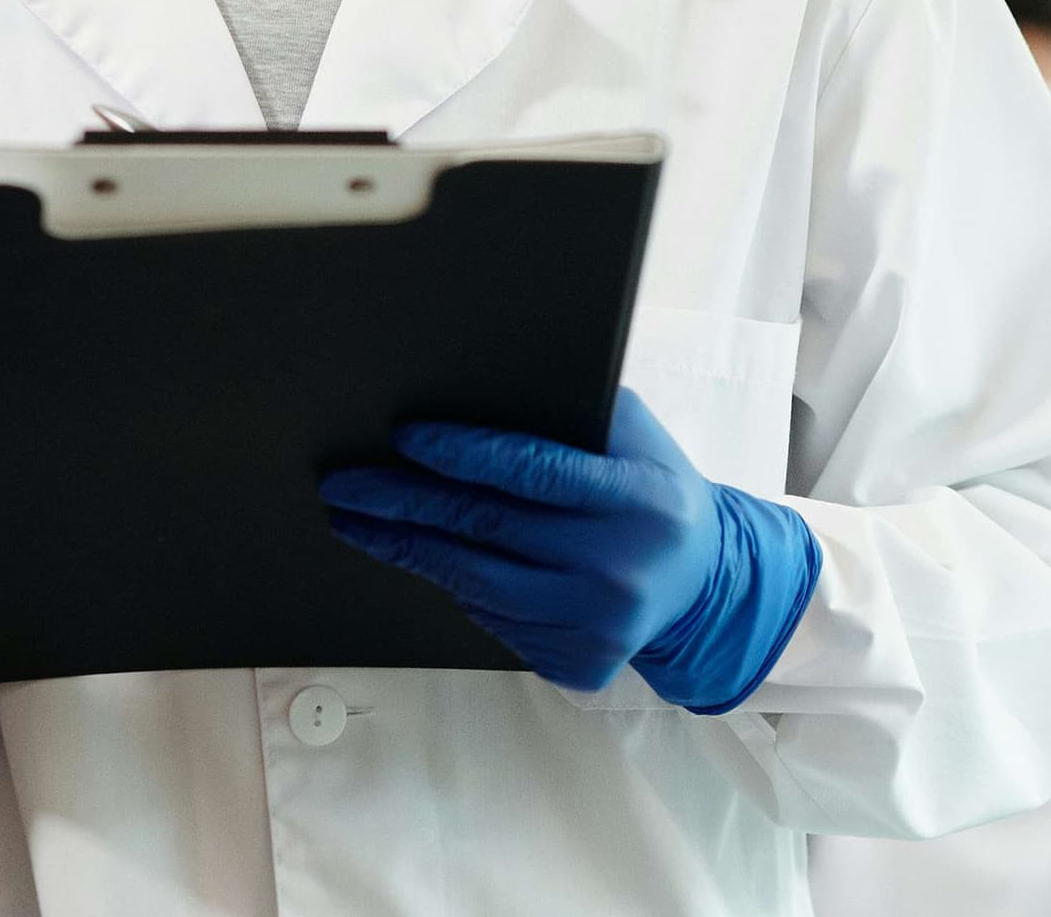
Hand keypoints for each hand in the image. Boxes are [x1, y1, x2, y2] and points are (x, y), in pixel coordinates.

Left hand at [320, 387, 820, 711]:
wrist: (705, 583)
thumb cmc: (655, 492)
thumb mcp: (637, 438)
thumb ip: (571, 414)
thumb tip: (472, 386)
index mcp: (638, 501)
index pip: (533, 471)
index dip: (462, 453)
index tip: (405, 436)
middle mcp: (617, 569)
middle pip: (486, 530)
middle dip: (403, 503)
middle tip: (345, 485)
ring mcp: (597, 626)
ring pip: (475, 583)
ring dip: (406, 548)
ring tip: (356, 520)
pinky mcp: (578, 664)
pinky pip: (494, 620)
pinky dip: (454, 585)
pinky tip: (423, 556)